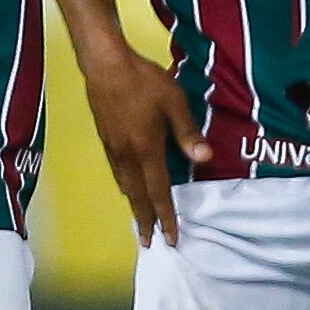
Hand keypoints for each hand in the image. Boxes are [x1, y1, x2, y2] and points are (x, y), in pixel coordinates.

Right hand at [78, 43, 206, 244]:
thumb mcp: (174, 102)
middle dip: (145, 222)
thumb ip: (188, 132)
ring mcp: (113, 148)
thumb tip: (205, 158)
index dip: (166, 217)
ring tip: (141, 222)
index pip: (159, 192)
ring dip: (134, 207)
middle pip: (138, 197)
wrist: (104, 64)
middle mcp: (127, 155)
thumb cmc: (144, 80)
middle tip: (150, 244)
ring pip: (125, 186)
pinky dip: (126, 188)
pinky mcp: (106, 139)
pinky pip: (117, 173)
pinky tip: (129, 188)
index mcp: (146, 150)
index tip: (171, 238)